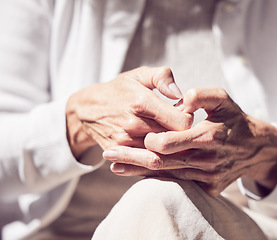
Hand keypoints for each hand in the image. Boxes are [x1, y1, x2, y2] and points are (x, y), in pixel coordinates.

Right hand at [66, 66, 192, 161]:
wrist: (88, 110)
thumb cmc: (121, 90)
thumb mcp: (140, 75)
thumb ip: (163, 78)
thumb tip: (180, 95)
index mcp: (141, 102)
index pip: (182, 122)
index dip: (188, 118)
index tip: (184, 114)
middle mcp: (133, 124)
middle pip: (173, 140)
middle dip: (180, 135)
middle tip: (177, 127)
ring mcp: (125, 142)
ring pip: (161, 154)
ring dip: (169, 149)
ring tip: (167, 137)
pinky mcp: (119, 154)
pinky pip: (145, 163)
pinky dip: (155, 157)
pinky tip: (156, 148)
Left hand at [104, 88, 276, 195]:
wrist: (255, 149)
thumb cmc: (235, 119)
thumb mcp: (224, 99)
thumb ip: (203, 95)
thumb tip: (181, 98)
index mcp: (209, 136)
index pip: (169, 143)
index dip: (147, 140)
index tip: (132, 134)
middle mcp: (207, 160)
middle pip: (161, 163)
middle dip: (131, 159)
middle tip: (108, 155)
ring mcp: (207, 176)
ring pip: (166, 176)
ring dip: (138, 171)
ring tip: (114, 166)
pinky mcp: (209, 187)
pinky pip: (177, 184)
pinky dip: (156, 179)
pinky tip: (136, 174)